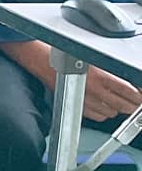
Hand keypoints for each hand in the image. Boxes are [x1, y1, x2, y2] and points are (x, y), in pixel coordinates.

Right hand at [0, 39, 141, 123]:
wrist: (39, 58)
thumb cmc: (62, 53)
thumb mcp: (92, 56)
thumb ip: (111, 70)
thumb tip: (128, 81)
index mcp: (100, 76)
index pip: (130, 93)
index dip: (139, 96)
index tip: (140, 95)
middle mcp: (93, 90)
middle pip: (124, 106)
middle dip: (133, 104)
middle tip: (134, 100)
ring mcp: (84, 100)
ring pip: (112, 113)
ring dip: (117, 108)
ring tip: (117, 101)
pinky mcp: (74, 105)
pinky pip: (96, 116)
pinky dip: (103, 113)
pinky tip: (102, 105)